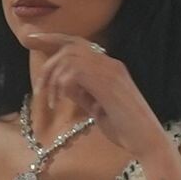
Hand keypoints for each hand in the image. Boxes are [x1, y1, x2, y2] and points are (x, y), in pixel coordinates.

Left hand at [25, 33, 163, 157]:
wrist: (147, 141)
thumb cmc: (125, 131)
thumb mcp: (98, 111)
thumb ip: (83, 95)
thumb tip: (64, 86)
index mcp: (109, 68)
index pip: (78, 44)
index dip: (54, 39)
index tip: (33, 39)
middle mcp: (110, 63)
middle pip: (71, 45)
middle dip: (47, 55)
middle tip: (36, 81)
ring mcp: (110, 70)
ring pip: (70, 57)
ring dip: (52, 78)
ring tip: (50, 101)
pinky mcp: (108, 82)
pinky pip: (75, 71)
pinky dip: (61, 85)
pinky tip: (60, 102)